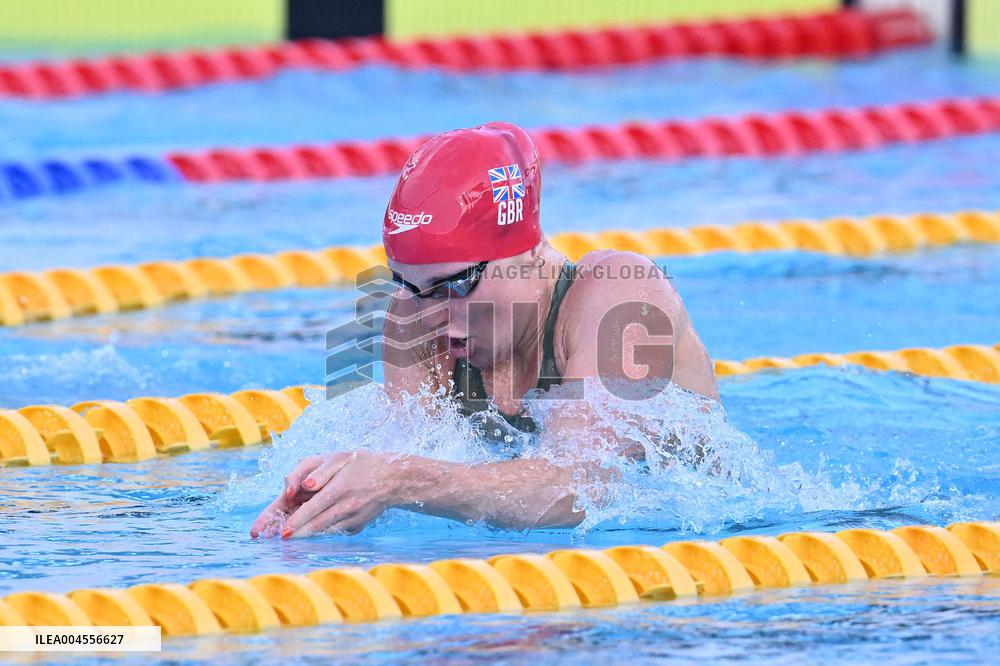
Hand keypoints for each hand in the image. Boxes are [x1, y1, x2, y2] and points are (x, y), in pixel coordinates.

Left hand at [250, 451, 402, 537]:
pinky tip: (312, 528)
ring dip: (307, 535)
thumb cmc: (360, 464)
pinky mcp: (358, 526)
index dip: (297, 521)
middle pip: (317, 524)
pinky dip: (322, 531)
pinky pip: (335, 530)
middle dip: (297, 532)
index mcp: (341, 487)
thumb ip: (316, 469)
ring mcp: (354, 519)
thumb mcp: (337, 458)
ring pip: (325, 530)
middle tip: (282, 537)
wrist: (393, 479)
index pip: (314, 508)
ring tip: (292, 535)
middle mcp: (348, 506)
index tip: (283, 531)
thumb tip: (305, 486)